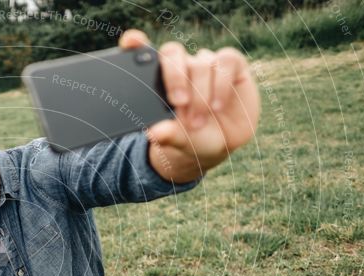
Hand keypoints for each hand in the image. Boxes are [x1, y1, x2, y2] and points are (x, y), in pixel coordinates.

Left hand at [118, 29, 260, 179]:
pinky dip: (221, 84)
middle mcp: (182, 67)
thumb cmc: (191, 138)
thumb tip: (154, 132)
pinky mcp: (232, 66)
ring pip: (200, 63)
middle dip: (174, 77)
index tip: (131, 41)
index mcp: (158, 80)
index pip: (143, 53)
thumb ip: (166, 135)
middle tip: (178, 103)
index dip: (136, 42)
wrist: (220, 145)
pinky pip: (226, 62)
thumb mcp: (177, 140)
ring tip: (198, 121)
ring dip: (200, 94)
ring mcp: (206, 64)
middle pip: (172, 52)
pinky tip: (217, 105)